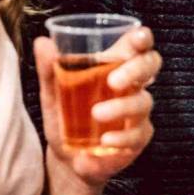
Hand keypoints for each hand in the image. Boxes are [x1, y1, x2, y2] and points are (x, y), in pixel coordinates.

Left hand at [33, 26, 159, 190]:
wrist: (65, 157)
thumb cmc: (64, 115)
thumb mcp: (52, 91)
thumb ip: (49, 68)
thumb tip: (42, 42)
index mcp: (113, 65)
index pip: (136, 45)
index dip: (142, 38)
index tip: (138, 38)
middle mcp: (130, 85)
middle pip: (150, 65)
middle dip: (136, 69)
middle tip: (113, 81)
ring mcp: (137, 112)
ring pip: (142, 102)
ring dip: (121, 107)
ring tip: (96, 114)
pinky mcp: (137, 138)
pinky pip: (136, 134)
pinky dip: (121, 137)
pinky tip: (105, 140)